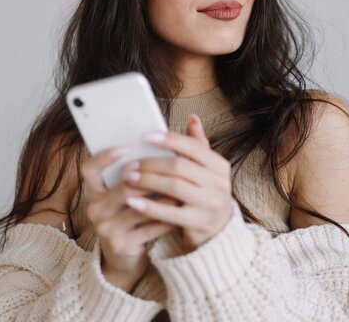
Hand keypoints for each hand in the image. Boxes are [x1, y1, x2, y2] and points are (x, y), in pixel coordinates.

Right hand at [80, 146, 180, 284]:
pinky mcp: (121, 245)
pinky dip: (166, 217)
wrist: (124, 258)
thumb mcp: (125, 195)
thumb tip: (156, 140)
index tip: (126, 147)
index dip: (104, 157)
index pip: (89, 170)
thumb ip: (135, 172)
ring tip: (182, 186)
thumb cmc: (129, 216)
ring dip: (163, 196)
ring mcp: (106, 229)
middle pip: (123, 188)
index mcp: (93, 192)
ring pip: (139, 207)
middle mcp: (94, 210)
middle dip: (150, 178)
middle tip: (172, 166)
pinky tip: (180, 209)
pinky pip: (148, 227)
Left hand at [120, 114, 232, 252]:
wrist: (219, 229)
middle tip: (130, 163)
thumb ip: (199, 145)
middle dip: (151, 163)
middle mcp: (219, 184)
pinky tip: (133, 201)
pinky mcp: (199, 223)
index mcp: (220, 166)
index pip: (193, 147)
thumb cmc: (205, 192)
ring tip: (128, 178)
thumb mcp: (207, 169)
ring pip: (174, 187)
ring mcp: (210, 204)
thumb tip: (192, 118)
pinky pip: (170, 213)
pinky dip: (150, 206)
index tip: (146, 136)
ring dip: (148, 181)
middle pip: (180, 166)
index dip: (169, 140)